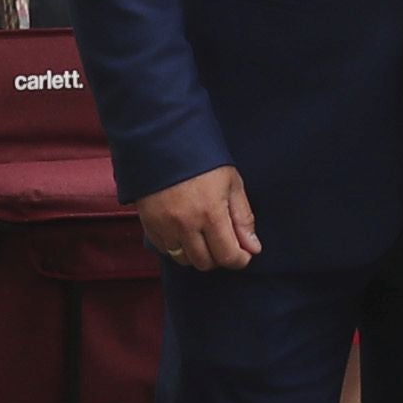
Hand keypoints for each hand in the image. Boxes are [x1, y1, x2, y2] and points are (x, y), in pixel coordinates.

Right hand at [137, 165, 260, 272]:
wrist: (163, 140)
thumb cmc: (202, 158)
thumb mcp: (231, 182)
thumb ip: (243, 218)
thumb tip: (253, 248)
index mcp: (210, 214)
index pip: (228, 256)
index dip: (240, 259)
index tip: (244, 253)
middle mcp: (186, 225)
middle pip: (205, 263)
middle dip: (219, 257)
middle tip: (223, 241)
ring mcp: (164, 226)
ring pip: (184, 260)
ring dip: (197, 254)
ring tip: (203, 236)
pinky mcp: (149, 224)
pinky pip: (165, 250)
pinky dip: (177, 247)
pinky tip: (184, 231)